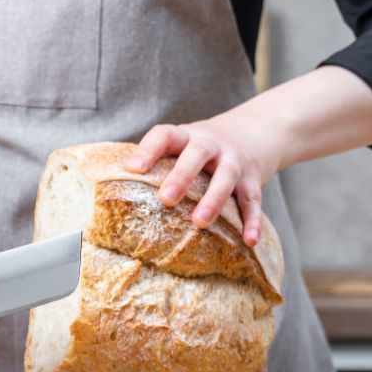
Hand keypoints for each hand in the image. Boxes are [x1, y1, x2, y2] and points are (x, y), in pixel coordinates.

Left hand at [125, 107, 279, 246]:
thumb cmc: (203, 147)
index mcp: (187, 135)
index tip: (132, 169)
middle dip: (182, 175)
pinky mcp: (254, 177)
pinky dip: (253, 220)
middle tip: (166, 199)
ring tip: (200, 222)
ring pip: (227, 176)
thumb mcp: (183, 143)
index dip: (148, 149)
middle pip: (198, 153)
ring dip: (214, 199)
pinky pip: (254, 199)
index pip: (165, 135)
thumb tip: (115, 189)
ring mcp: (235, 159)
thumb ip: (159, 161)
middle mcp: (212, 143)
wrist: (256, 130)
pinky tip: (249, 241)